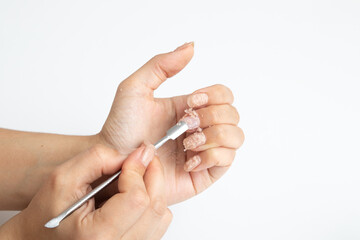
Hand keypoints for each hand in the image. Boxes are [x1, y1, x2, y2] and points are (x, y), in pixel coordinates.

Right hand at [0, 144, 171, 239]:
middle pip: (154, 206)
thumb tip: (136, 154)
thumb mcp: (63, 178)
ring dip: (155, 189)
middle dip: (154, 174)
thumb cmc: (47, 215)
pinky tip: (135, 194)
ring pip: (162, 216)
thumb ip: (98, 159)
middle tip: (145, 156)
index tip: (134, 156)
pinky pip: (159, 224)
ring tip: (138, 176)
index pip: (137, 199)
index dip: (138, 171)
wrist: (40, 239)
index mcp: (98, 235)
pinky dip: (153, 204)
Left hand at [99, 42, 244, 204]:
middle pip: (233, 115)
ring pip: (236, 137)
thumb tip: (190, 47)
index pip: (224, 95)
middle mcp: (201, 128)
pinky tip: (188, 161)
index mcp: (190, 108)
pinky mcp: (204, 172)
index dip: (214, 96)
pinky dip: (211, 157)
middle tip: (185, 125)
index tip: (191, 102)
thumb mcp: (135, 89)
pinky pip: (227, 160)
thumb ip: (161, 65)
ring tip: (187, 144)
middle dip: (211, 118)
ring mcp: (205, 150)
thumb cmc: (120, 129)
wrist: (113, 163)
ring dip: (213, 137)